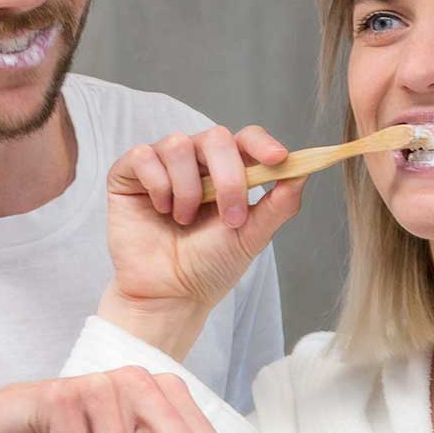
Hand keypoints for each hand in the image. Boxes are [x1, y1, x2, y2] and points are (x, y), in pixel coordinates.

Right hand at [102, 125, 305, 350]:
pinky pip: (144, 155)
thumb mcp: (251, 237)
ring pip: (178, 145)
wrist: (169, 295)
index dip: (262, 143)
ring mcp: (162, 165)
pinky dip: (157, 185)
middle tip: (230, 218)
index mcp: (226, 172)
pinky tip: (160, 210)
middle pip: (215, 137)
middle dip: (228, 177)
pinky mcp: (129, 174)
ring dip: (188, 189)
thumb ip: (279, 205)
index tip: (278, 160)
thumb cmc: (208, 268)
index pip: (246, 140)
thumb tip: (304, 172)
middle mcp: (195, 162)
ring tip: (184, 220)